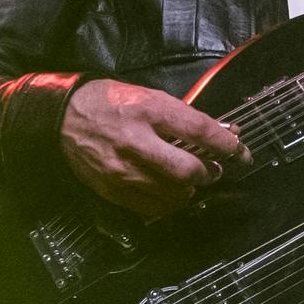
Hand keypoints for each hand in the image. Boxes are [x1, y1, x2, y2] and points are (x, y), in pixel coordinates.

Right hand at [60, 79, 244, 218]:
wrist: (64, 117)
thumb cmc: (110, 102)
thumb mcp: (148, 96)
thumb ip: (183, 117)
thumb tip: (221, 133)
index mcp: (148, 110)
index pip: (199, 131)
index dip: (226, 144)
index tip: (239, 151)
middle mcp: (135, 141)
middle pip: (188, 171)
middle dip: (208, 174)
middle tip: (212, 170)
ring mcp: (123, 169)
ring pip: (173, 194)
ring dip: (190, 190)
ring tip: (189, 180)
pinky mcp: (113, 189)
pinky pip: (153, 207)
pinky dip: (169, 202)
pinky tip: (169, 191)